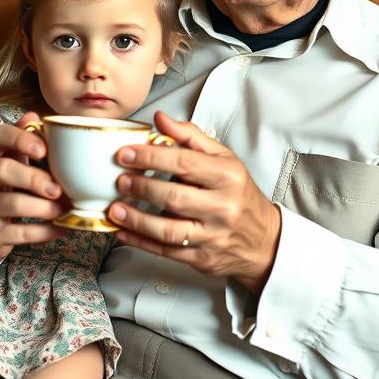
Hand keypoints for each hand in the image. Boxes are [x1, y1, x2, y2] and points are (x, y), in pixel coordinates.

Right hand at [0, 113, 66, 278]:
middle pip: (2, 170)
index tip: (44, 149)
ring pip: (13, 204)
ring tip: (64, 208)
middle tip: (57, 188)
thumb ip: (25, 139)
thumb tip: (35, 115)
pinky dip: (46, 231)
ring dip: (44, 207)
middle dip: (34, 178)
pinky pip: (21, 233)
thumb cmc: (6, 185)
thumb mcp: (12, 159)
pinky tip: (63, 227)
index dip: (20, 139)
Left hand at [107, 111, 280, 295]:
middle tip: (120, 180)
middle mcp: (222, 207)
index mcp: (227, 176)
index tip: (127, 153)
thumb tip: (160, 119)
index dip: (151, 157)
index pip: (184, 163)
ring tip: (115, 209)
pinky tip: (123, 231)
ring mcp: (212, 236)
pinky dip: (140, 241)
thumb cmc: (239, 193)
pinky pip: (166, 251)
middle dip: (141, 188)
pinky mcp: (202, 258)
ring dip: (136, 220)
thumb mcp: (223, 158)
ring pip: (168, 230)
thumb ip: (190, 136)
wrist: (264, 239)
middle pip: (174, 197)